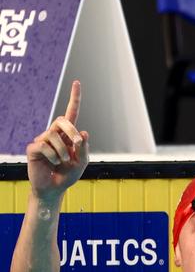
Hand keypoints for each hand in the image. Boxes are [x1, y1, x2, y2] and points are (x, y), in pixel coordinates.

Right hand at [26, 80, 88, 201]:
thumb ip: (84, 148)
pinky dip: (53, 156)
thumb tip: (83, 132)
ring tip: (63, 161)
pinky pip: (44, 146)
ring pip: (53, 135)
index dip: (74, 98)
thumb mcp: (82, 162)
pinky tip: (53, 163)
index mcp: (68, 135)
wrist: (54, 188)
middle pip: (62, 120)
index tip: (76, 82)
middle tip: (77, 143)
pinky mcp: (33, 148)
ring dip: (63, 150)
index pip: (71, 113)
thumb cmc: (68, 174)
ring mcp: (42, 140)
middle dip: (71, 131)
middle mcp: (54, 134)